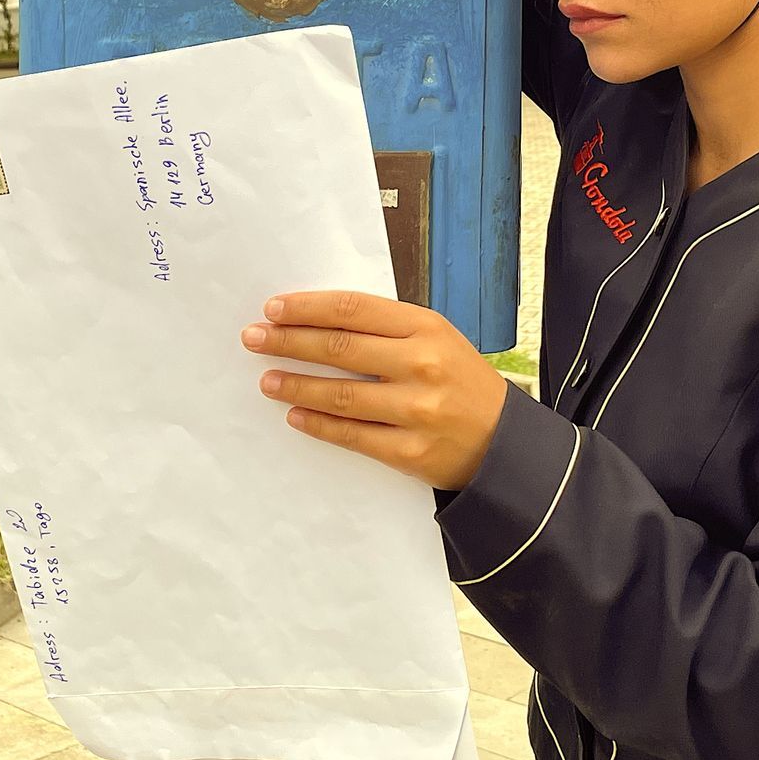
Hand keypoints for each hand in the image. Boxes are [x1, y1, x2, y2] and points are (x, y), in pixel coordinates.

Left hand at [242, 291, 510, 490]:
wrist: (504, 441)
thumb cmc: (461, 381)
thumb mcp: (437, 338)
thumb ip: (387, 328)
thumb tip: (319, 321)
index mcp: (426, 327)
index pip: (353, 309)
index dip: (308, 307)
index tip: (273, 308)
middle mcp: (422, 364)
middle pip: (340, 348)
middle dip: (289, 341)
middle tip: (254, 338)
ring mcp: (416, 410)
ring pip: (340, 395)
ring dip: (296, 385)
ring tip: (267, 380)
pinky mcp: (410, 451)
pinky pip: (352, 436)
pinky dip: (318, 424)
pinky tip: (295, 415)